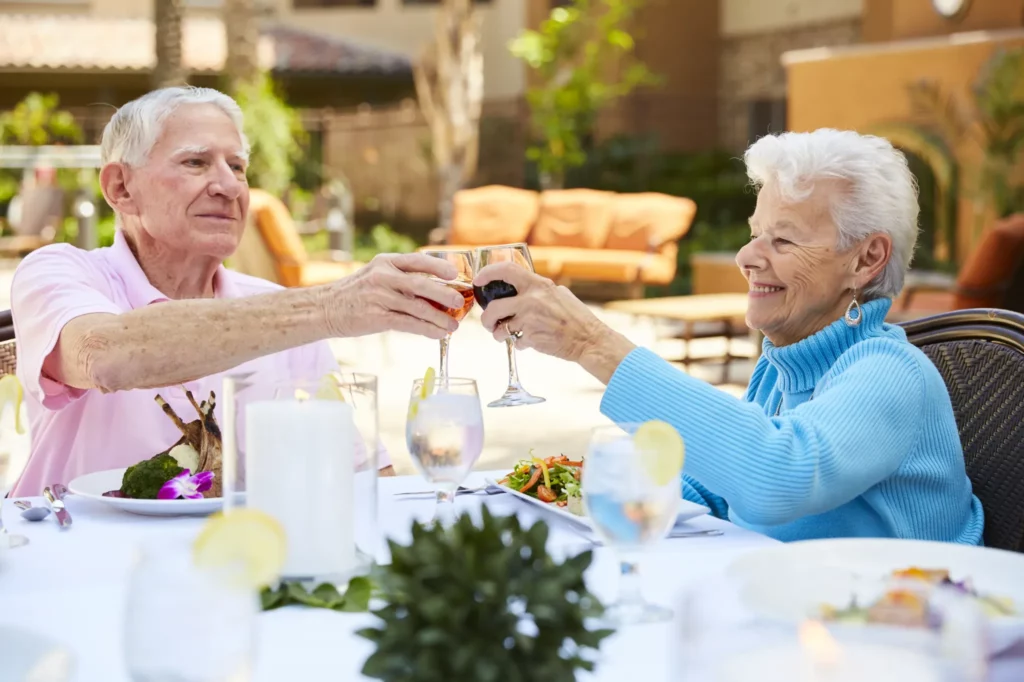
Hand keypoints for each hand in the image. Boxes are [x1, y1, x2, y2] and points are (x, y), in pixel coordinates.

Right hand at [323, 253, 464, 339]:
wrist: (324, 308)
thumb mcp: (376, 275)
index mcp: (385, 262)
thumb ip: (401, 278)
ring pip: (417, 307)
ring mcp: (379, 297)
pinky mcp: (376, 317)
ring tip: (453, 326)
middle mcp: (382, 276)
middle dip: (444, 294)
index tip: (454, 273)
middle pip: (420, 284)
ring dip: (439, 318)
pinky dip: (426, 329)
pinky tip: (438, 334)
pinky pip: (408, 324)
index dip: (438, 266)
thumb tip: (437, 290)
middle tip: (460, 302)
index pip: (417, 260)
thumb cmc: (356, 293)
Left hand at [473, 262, 607, 362]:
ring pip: (500, 328)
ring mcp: (530, 320)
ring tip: (505, 336)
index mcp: (539, 285)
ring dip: (499, 335)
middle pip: (493, 307)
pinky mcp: (531, 338)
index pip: (507, 270)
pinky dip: (519, 344)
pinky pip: (515, 342)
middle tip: (489, 323)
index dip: (488, 274)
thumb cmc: (576, 318)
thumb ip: (538, 290)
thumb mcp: (559, 294)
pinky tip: (529, 342)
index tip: (478, 280)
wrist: (588, 340)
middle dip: (486, 318)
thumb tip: (520, 288)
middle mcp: (532, 300)